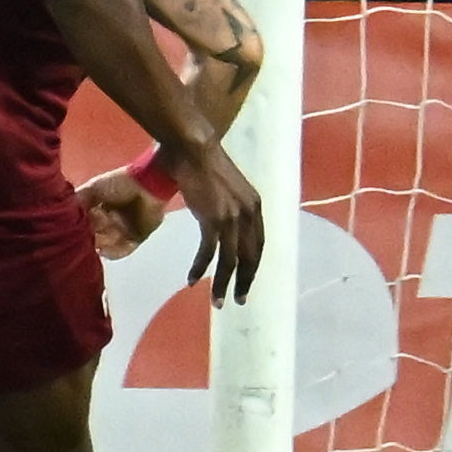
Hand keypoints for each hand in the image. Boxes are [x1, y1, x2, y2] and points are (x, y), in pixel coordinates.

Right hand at [79, 170, 169, 257]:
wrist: (149, 183)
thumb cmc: (120, 183)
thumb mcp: (92, 189)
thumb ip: (77, 202)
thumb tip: (61, 218)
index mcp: (96, 213)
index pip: (82, 228)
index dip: (78, 229)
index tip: (78, 225)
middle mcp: (107, 225)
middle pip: (92, 239)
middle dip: (93, 233)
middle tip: (98, 219)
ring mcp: (121, 233)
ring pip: (105, 247)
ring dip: (105, 238)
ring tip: (111, 220)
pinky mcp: (136, 239)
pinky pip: (122, 251)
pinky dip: (116, 250)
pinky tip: (114, 241)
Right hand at [171, 140, 265, 304]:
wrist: (193, 149)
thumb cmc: (204, 165)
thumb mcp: (226, 189)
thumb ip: (229, 207)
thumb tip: (221, 223)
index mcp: (255, 207)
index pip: (258, 244)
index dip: (253, 265)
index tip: (246, 281)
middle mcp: (249, 214)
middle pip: (251, 257)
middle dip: (244, 282)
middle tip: (239, 300)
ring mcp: (232, 217)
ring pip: (231, 261)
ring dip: (222, 284)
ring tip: (217, 302)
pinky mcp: (213, 219)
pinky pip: (209, 252)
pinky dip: (201, 268)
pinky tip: (193, 280)